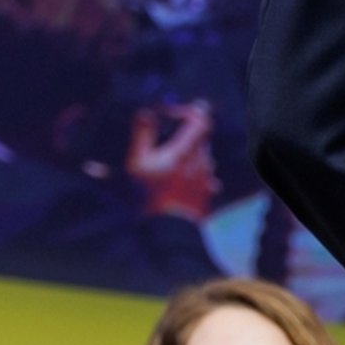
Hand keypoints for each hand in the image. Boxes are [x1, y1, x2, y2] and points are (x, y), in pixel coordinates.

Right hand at [127, 100, 218, 220]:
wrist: (168, 233)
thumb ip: (143, 135)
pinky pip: (204, 177)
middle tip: (166, 142)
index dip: (190, 112)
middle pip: (201, 138)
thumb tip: (145, 113)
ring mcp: (207, 179)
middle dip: (185, 136)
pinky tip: (177, 183)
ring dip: (189, 156)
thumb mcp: (137, 163)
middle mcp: (202, 162)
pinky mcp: (207, 194)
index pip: (201, 120)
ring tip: (169, 166)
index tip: (174, 116)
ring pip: (203, 158)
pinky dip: (193, 174)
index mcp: (186, 151)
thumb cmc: (149, 196)